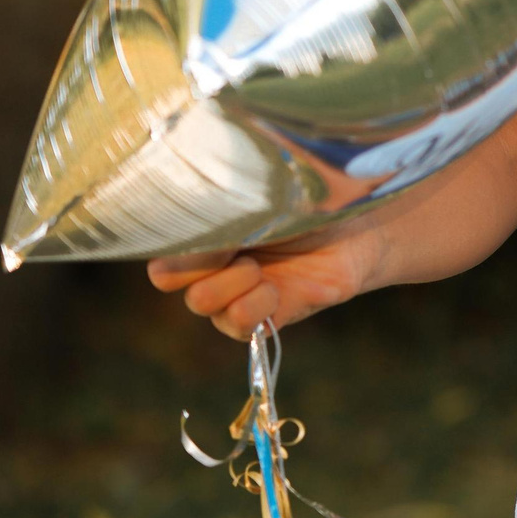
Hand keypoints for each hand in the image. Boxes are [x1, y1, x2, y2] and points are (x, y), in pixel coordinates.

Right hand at [149, 209, 387, 338]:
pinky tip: (275, 290)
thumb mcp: (267, 194)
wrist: (361, 229)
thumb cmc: (313, 200)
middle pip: (166, 275)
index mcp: (203, 228)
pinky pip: (234, 324)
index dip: (174, 238)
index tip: (209, 223)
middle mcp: (209, 263)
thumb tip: (201, 228)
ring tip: (261, 268)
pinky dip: (253, 306)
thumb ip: (227, 205)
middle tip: (242, 244)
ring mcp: (231, 293)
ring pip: (200, 300)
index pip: (155, 238)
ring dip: (232, 282)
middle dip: (203, 259)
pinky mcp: (259, 319)